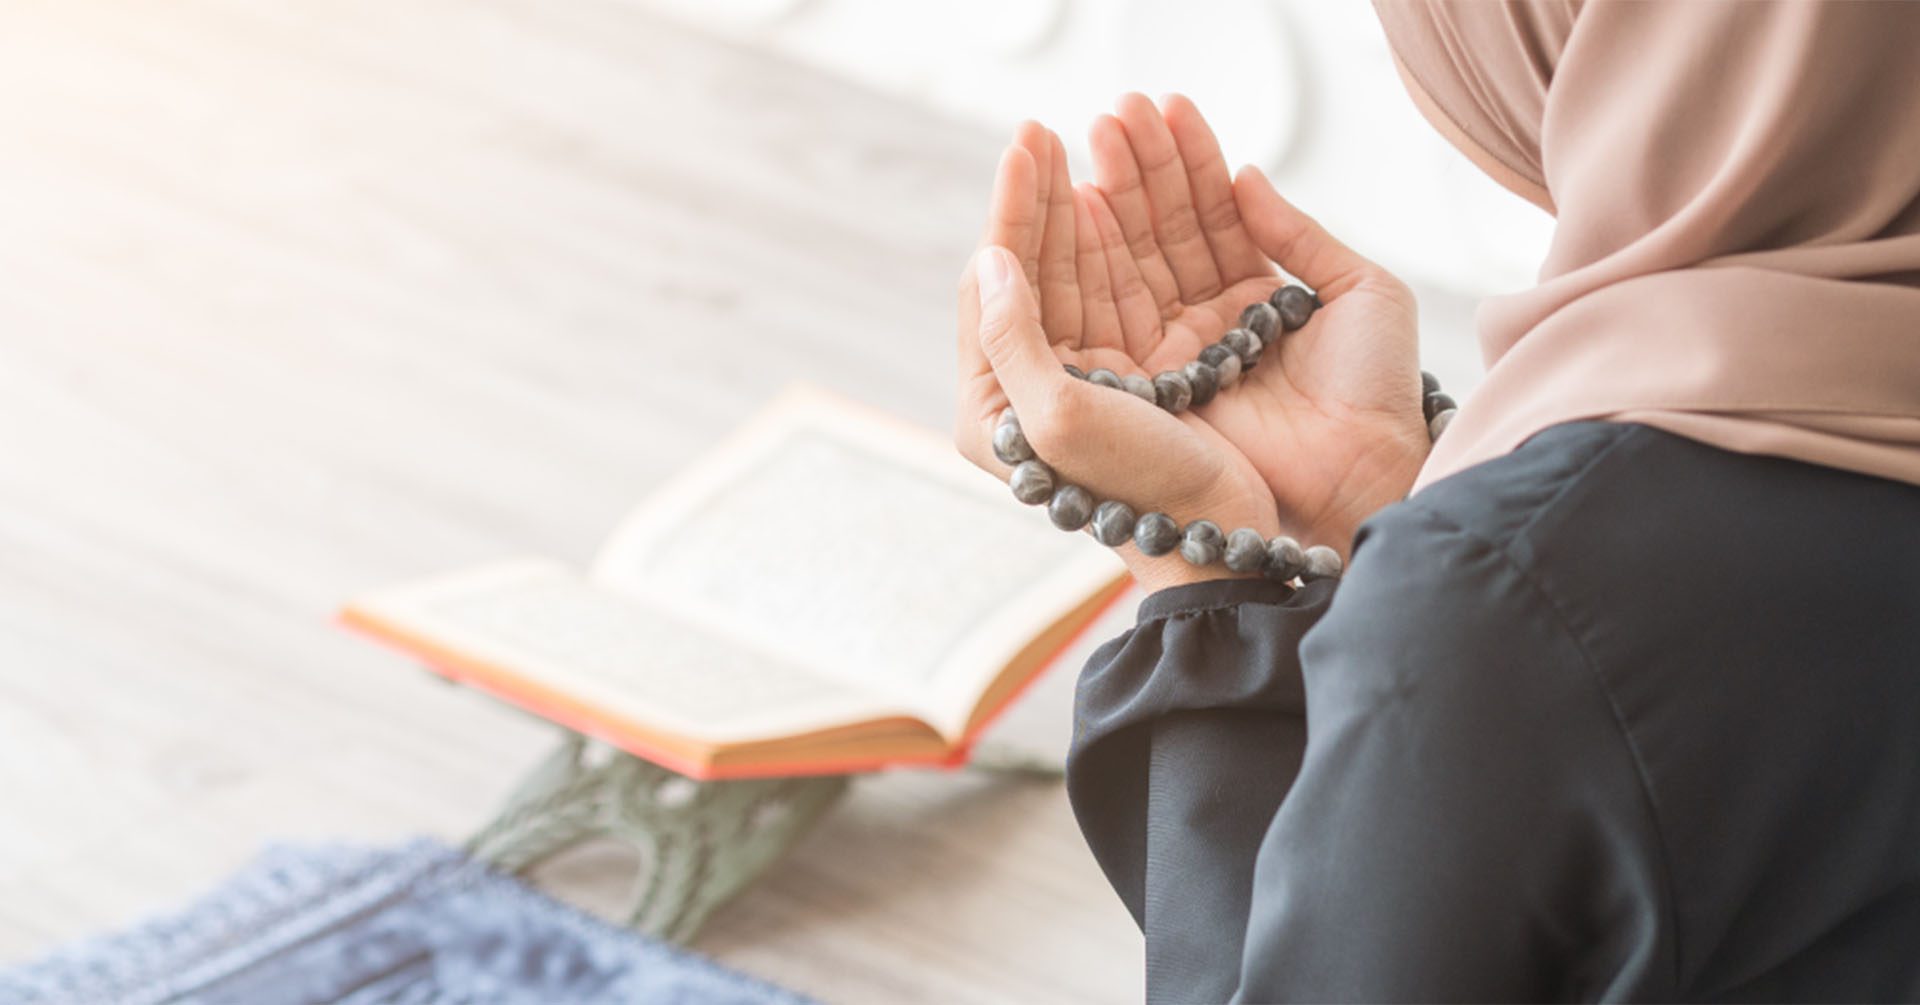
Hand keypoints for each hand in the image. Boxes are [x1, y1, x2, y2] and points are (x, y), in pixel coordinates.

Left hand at [955, 125, 1277, 591]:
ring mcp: (1081, 379)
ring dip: (1078, 207)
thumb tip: (988, 261)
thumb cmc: (1142, 488)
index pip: (992, 284)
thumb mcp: (1061, 416)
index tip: (1027, 146)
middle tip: (1044, 131)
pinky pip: (1115, 290)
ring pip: (1073, 271)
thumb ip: (1012, 339)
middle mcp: (1028, 389)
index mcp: (991, 405)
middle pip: (1028, 269)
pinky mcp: (1131, 374)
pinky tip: (1117, 200)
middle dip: (1038, 196)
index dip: (1011, 209)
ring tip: (1086, 146)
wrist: (1217, 537)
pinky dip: (1118, 240)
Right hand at [1081, 94, 1428, 551]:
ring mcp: (1177, 353)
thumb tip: (1244, 175)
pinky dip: (1101, 254)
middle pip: (1165, 232)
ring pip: (1136, 259)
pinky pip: (1120, 307)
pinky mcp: (1152, 384)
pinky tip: (1088, 198)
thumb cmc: (1378, 392)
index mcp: (1258, 301)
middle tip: (1118, 111)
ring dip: (1115, 195)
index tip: (1165, 108)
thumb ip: (1300, 233)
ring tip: (1099, 133)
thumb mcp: (1361, 292)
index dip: (1190, 162)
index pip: (1213, 218)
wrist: (1365, 470)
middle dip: (1140, 168)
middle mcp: (1210, 325)